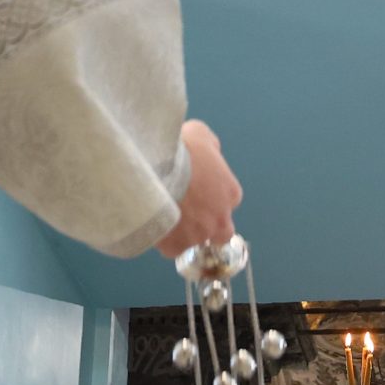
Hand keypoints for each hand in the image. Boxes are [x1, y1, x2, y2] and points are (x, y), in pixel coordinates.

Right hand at [154, 120, 241, 257]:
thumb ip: (210, 148)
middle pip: (220, 232)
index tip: (196, 191)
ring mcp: (198, 236)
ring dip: (184, 234)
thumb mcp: (201, 135)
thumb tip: (209, 152)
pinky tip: (153, 226)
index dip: (211, 197)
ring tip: (165, 218)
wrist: (154, 169)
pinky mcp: (176, 247)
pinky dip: (164, 241)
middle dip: (207, 226)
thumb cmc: (179, 148)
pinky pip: (172, 249)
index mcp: (231, 192)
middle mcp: (220, 219)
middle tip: (187, 214)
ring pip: (195, 242)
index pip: (228, 201)